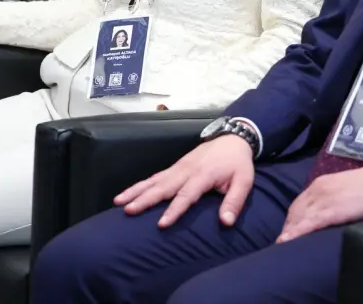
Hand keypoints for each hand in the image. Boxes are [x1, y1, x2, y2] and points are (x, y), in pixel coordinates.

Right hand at [114, 134, 254, 228]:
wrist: (232, 138)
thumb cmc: (237, 163)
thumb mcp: (244, 181)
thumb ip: (234, 202)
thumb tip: (226, 222)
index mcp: (202, 175)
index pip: (186, 195)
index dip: (174, 210)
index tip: (161, 224)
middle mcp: (186, 170)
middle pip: (162, 187)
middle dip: (144, 200)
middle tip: (128, 210)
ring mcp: (178, 167)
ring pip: (153, 180)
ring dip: (135, 191)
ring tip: (118, 202)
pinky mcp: (174, 167)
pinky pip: (154, 177)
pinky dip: (139, 185)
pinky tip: (128, 193)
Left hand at [276, 163, 362, 243]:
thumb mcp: (345, 189)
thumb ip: (334, 198)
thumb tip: (329, 212)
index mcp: (321, 183)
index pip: (299, 203)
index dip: (292, 219)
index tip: (288, 231)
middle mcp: (318, 189)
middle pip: (295, 211)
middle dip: (288, 227)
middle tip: (283, 242)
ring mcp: (323, 199)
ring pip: (299, 217)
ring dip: (288, 232)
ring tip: (281, 246)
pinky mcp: (332, 210)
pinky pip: (309, 223)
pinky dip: (296, 233)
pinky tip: (288, 241)